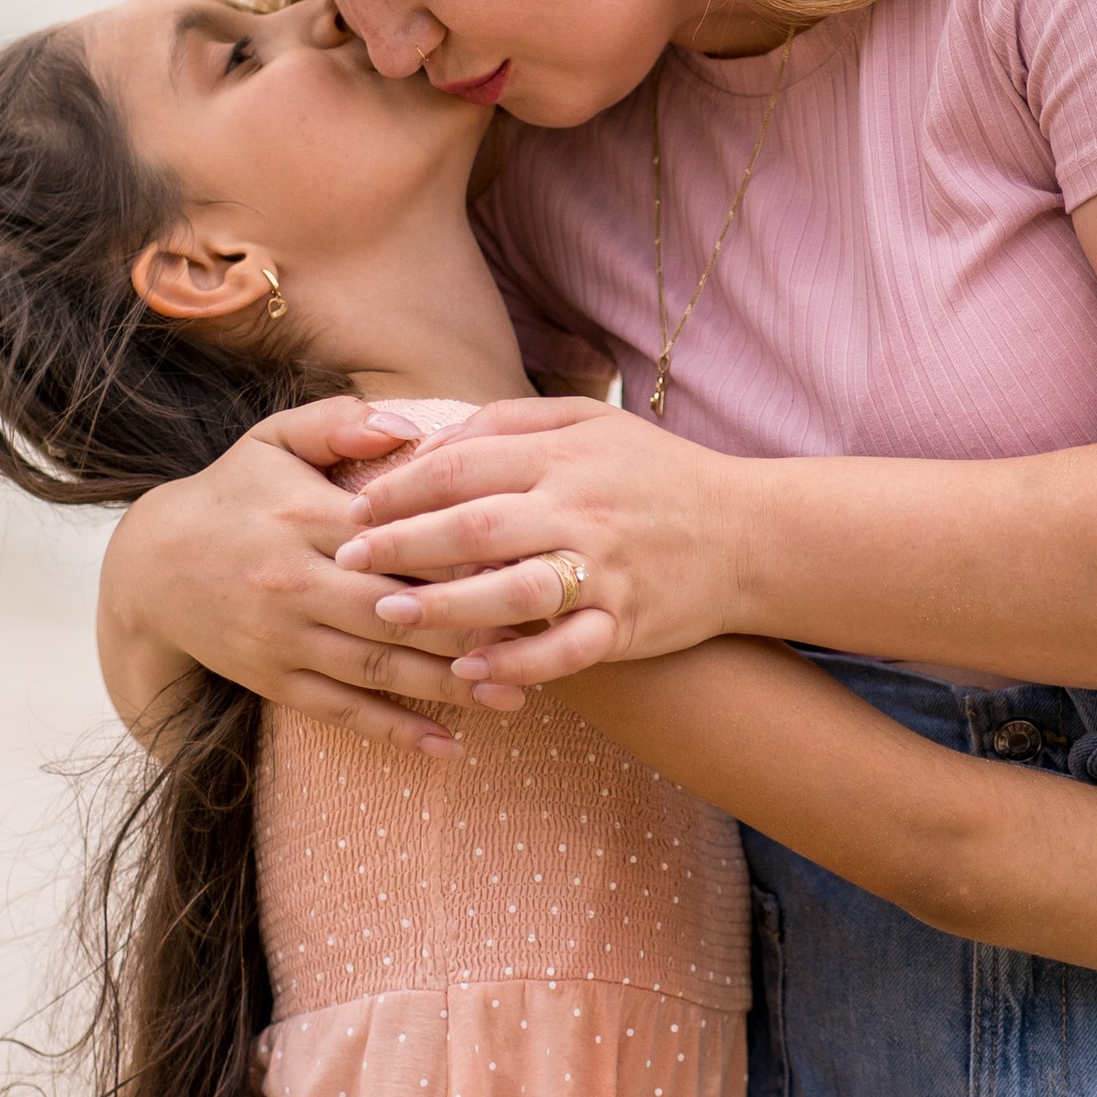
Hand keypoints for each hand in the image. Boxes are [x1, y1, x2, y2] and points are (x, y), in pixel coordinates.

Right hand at [96, 398, 485, 754]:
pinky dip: (395, 731)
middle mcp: (296, 581)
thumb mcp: (272, 439)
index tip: (522, 561)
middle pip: (398, 610)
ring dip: (448, 686)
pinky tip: (448, 745)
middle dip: (472, 627)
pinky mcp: (274, 679)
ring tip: (515, 694)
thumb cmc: (232, 493)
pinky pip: (341, 710)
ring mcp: (284, 636)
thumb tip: (408, 424)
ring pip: (378, 667)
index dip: (459, 553)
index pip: (397, 538)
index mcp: (307, 516)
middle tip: (541, 639)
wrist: (150, 567)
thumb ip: (338, 421)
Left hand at [330, 398, 750, 703]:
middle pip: (473, 526)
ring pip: (512, 591)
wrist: (749, 534)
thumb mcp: (589, 423)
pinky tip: (471, 672)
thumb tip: (428, 442)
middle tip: (347, 563)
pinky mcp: (627, 623)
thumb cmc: (655, 476)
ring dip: (445, 607)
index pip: (463, 466)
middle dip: (402, 546)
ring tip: (392, 615)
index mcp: (563, 455)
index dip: (399, 488)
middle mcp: (580, 509)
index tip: (355, 511)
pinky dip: (516, 665)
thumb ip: (508, 424)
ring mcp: (605, 570)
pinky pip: (564, 650)